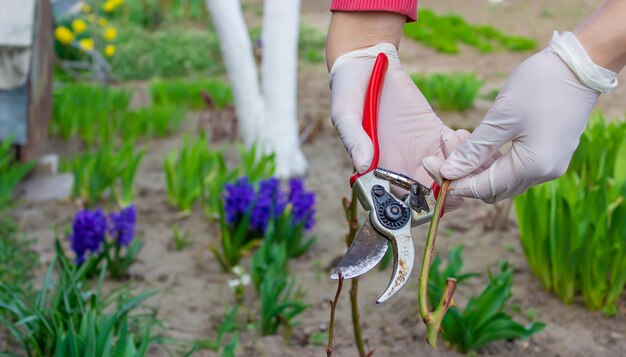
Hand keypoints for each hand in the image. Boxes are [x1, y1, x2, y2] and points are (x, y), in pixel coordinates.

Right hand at [330, 43, 467, 209]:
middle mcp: (401, 165)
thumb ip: (353, 138)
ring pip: (448, 175)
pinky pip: (454, 149)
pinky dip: (463, 147)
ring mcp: (420, 149)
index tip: (428, 192)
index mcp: (378, 170)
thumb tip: (362, 164)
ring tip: (450, 142)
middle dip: (447, 192)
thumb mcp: (344, 114)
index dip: (417, 205)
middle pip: (430, 195)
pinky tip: (457, 133)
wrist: (367, 62)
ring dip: (459, 168)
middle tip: (452, 173)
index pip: (400, 201)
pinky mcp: (433, 131)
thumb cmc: (348, 91)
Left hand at [425, 46, 599, 202]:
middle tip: (441, 151)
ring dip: (477, 166)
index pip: (483, 188)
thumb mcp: (501, 118)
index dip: (454, 181)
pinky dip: (494, 159)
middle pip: (493, 188)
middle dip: (464, 173)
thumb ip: (474, 150)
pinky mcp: (550, 153)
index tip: (430, 164)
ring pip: (503, 178)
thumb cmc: (540, 86)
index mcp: (533, 167)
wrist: (581, 64)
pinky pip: (515, 167)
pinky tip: (478, 142)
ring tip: (455, 140)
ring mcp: (549, 164)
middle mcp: (544, 173)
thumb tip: (447, 172)